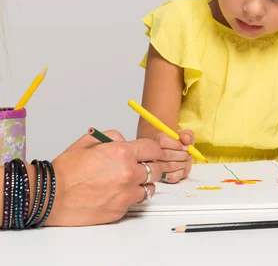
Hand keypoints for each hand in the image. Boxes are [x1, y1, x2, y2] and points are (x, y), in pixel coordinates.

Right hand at [46, 130, 161, 225]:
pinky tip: (115, 194)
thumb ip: (112, 136)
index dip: (152, 150)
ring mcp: (125, 193)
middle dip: (149, 167)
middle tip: (138, 168)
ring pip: (149, 188)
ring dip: (141, 184)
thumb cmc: (65, 170)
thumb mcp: (88, 141)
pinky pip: (134, 202)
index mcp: (122, 153)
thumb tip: (125, 140)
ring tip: (126, 183)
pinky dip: (128, 198)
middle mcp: (128, 173)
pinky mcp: (120, 210)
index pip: (154, 149)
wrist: (50, 196)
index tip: (149, 153)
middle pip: (156, 170)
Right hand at [155, 129, 193, 182]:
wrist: (179, 157)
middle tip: (188, 155)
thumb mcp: (185, 137)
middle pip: (167, 155)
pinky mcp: (161, 178)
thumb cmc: (181, 146)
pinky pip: (172, 176)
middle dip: (182, 155)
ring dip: (183, 163)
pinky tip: (181, 168)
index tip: (186, 147)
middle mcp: (153, 153)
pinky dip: (181, 172)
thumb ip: (187, 135)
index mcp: (157, 140)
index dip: (177, 145)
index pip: (163, 142)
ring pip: (170, 166)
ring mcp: (155, 167)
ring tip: (185, 161)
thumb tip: (185, 138)